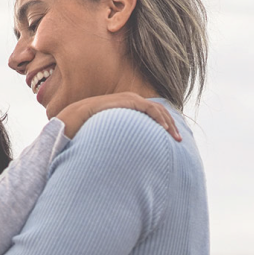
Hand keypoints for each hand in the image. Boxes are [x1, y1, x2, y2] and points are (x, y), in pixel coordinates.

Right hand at [55, 93, 181, 140]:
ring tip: (175, 137)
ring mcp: (130, 99)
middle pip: (158, 112)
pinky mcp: (128, 100)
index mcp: (127, 109)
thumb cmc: (87, 129)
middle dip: (170, 125)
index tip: (171, 140)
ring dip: (168, 123)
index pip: (152, 114)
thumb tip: (124, 155)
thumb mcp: (108, 134)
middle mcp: (131, 101)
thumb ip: (118, 139)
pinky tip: (164, 129)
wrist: (74, 119)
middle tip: (179, 140)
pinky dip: (159, 118)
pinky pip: (149, 108)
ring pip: (157, 109)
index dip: (163, 125)